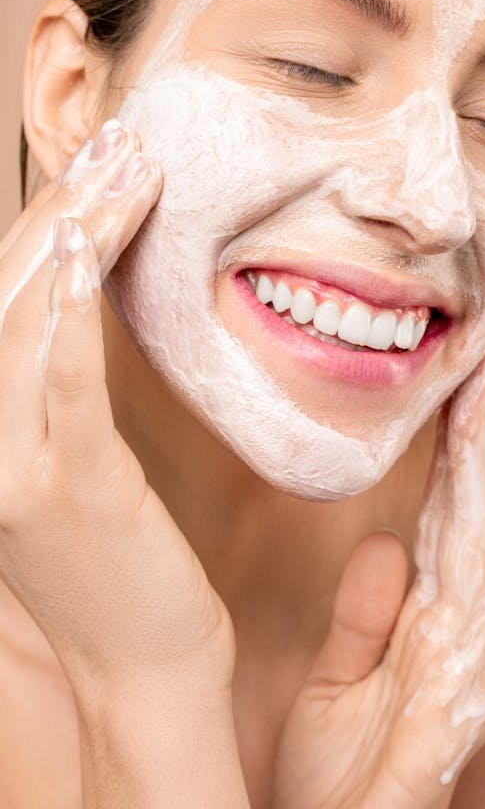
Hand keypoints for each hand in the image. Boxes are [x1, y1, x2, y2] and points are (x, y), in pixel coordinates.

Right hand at [0, 121, 234, 703]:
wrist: (142, 672)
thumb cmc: (122, 565)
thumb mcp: (79, 463)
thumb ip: (65, 389)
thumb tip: (83, 305)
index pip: (2, 299)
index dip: (42, 219)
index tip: (97, 162)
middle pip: (5, 292)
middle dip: (59, 204)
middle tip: (117, 141)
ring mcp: (7, 466)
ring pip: (25, 317)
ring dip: (75, 229)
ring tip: (126, 164)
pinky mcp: (59, 490)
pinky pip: (60, 379)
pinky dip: (70, 304)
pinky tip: (94, 239)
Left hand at [272, 352, 484, 808]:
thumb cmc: (333, 776)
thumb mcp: (335, 683)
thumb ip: (360, 616)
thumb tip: (385, 542)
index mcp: (421, 629)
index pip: (444, 526)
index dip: (455, 461)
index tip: (460, 395)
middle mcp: (451, 646)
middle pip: (477, 538)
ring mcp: (457, 686)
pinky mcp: (449, 731)